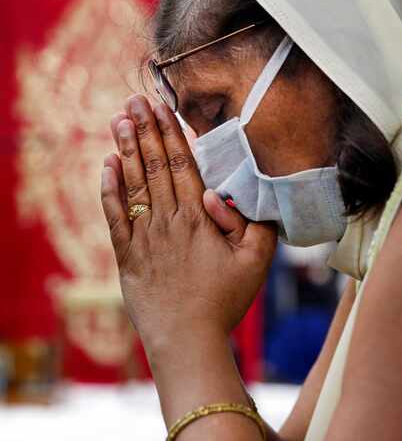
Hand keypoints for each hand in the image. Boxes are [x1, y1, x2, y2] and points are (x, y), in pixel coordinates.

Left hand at [101, 94, 276, 356]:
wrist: (187, 339)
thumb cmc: (225, 301)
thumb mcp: (257, 263)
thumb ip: (251, 224)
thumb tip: (221, 194)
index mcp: (198, 218)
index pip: (181, 165)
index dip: (170, 133)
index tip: (160, 107)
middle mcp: (167, 220)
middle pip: (154, 166)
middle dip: (144, 130)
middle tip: (134, 100)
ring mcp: (144, 236)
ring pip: (133, 184)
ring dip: (126, 149)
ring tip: (119, 119)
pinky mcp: (127, 255)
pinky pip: (114, 216)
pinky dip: (109, 190)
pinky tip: (106, 165)